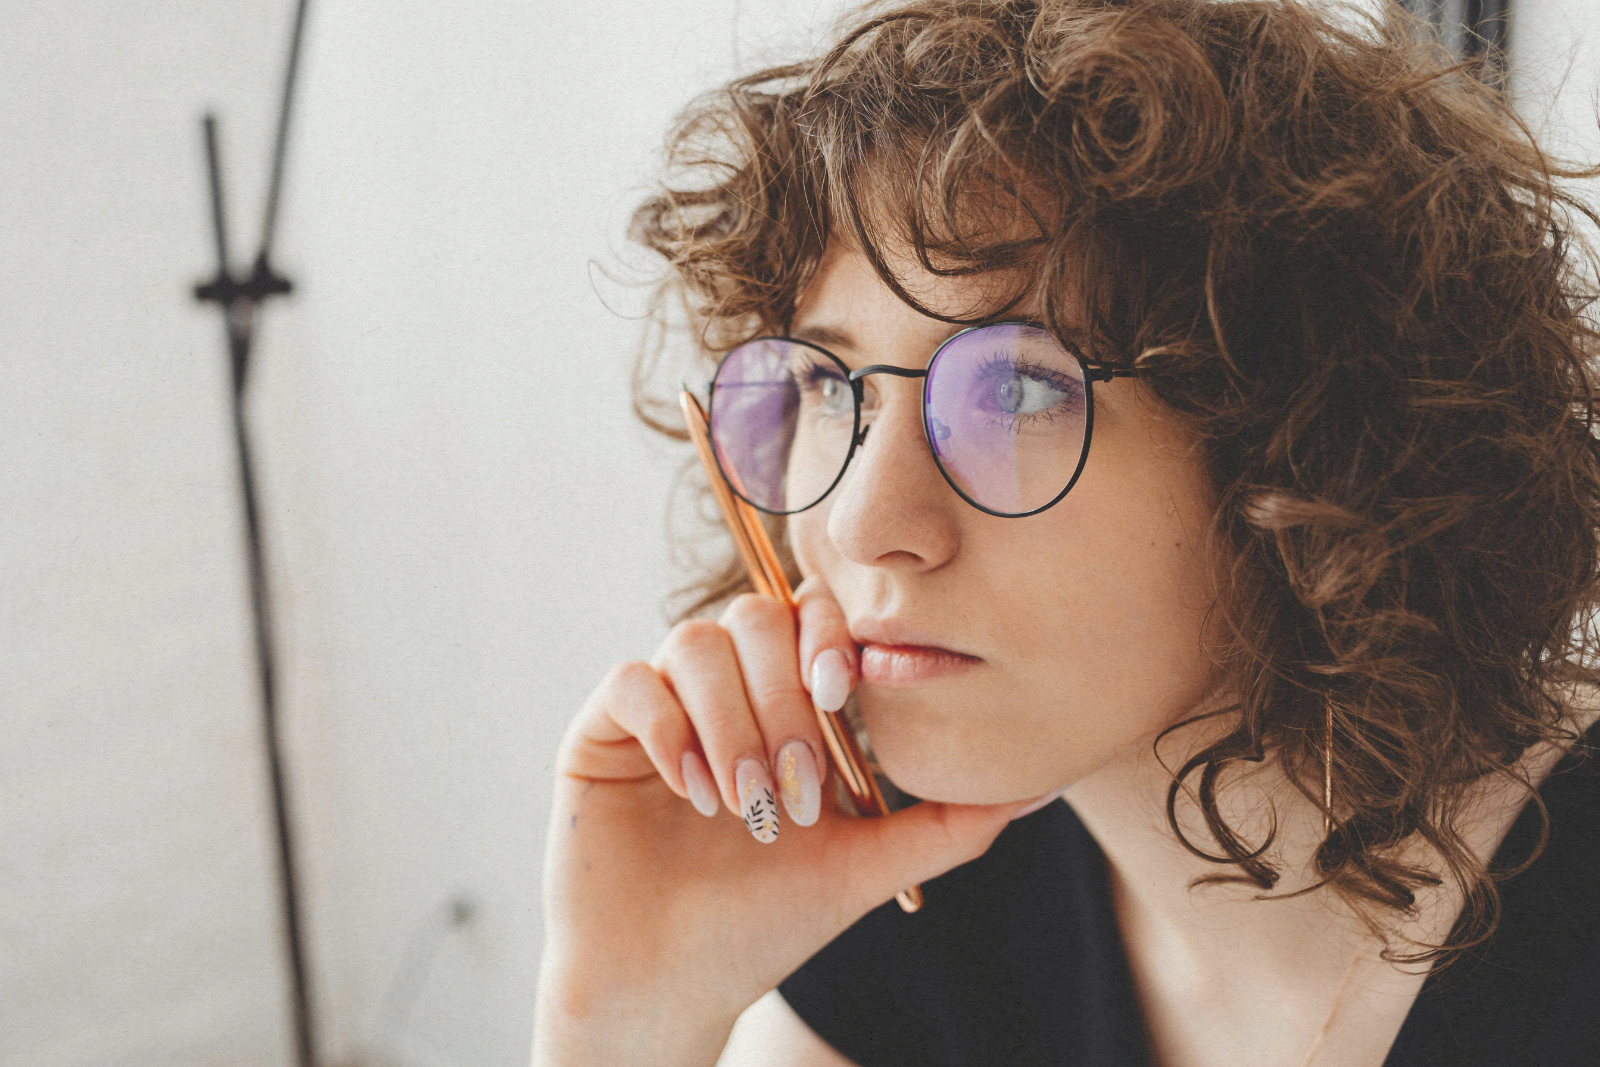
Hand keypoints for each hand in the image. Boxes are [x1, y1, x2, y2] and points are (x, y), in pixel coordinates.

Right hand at [533, 577, 1024, 1066]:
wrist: (672, 983)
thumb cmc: (764, 924)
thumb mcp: (865, 866)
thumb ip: (949, 824)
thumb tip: (1039, 788)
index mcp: (783, 704)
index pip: (810, 618)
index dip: (830, 637)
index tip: (846, 696)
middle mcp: (722, 691)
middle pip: (754, 618)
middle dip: (783, 698)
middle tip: (795, 790)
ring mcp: (660, 705)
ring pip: (695, 644)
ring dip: (732, 722)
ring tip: (745, 804)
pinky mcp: (600, 731)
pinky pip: (629, 680)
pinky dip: (669, 728)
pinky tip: (693, 793)